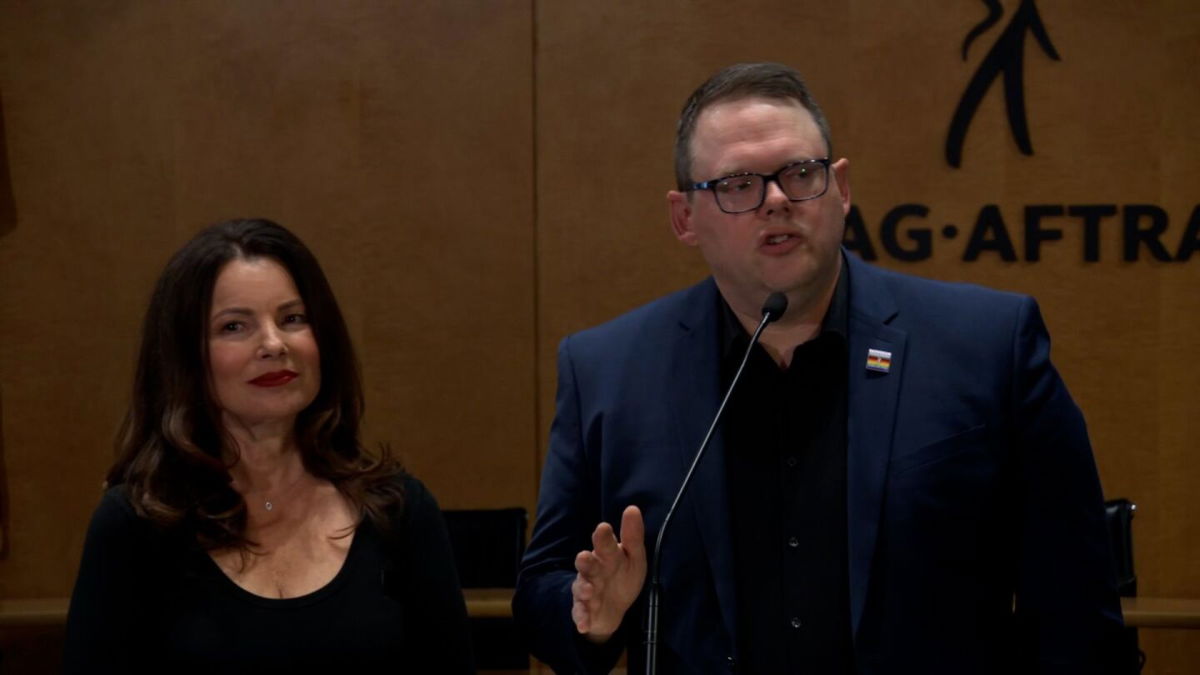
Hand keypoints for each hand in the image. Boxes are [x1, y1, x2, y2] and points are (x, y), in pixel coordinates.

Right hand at [571, 505, 646, 642]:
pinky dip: (581, 618)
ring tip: (589, 590)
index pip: (604, 543)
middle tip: (584, 556)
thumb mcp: (634, 557)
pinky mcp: (584, 609)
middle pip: (588, 563)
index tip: (603, 528)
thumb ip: (633, 536)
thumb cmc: (623, 576)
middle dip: (586, 560)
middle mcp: (594, 570)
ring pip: (582, 587)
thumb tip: (632, 508)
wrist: (613, 608)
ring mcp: (587, 590)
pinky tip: (584, 624)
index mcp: (607, 555)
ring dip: (584, 588)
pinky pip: (581, 613)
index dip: (603, 537)